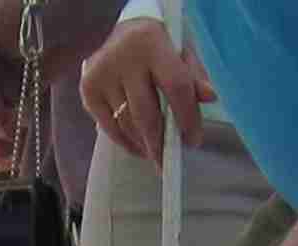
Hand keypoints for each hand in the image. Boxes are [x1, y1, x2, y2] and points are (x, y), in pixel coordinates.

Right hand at [77, 20, 207, 159]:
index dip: (187, 118)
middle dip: (160, 143)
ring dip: (143, 144)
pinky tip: (138, 146)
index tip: (193, 140)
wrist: (119, 31)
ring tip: (155, 153)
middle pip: (146, 114)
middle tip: (168, 161)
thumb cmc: (155, 45)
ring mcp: (102, 75)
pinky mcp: (88, 89)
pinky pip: (109, 127)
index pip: (175, 87)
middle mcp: (123, 58)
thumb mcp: (180, 51)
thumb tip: (210, 97)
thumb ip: (195, 75)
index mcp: (152, 43)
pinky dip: (125, 141)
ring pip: (127, 124)